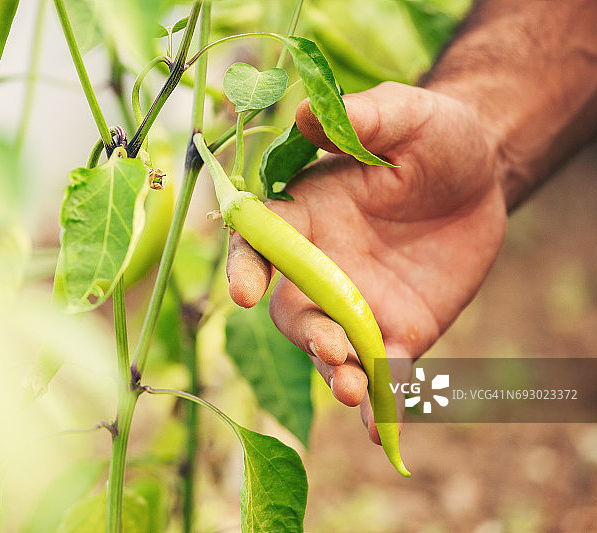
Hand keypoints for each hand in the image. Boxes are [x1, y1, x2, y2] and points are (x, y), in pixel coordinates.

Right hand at [226, 81, 507, 442]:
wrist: (481, 175)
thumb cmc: (431, 136)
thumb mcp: (405, 115)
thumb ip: (359, 119)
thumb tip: (305, 116)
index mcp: (304, 217)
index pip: (259, 245)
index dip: (245, 268)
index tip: (247, 291)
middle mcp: (319, 268)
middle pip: (291, 311)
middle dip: (305, 334)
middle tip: (332, 345)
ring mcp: (356, 305)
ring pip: (330, 350)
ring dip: (335, 374)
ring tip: (356, 387)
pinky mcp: (397, 333)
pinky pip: (383, 372)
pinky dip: (381, 400)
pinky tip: (384, 426)